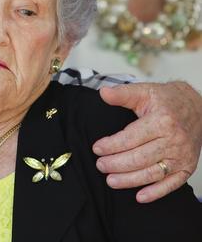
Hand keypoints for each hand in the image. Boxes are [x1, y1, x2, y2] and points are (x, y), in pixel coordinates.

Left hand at [93, 81, 201, 202]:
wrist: (198, 108)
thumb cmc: (167, 100)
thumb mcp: (144, 91)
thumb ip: (122, 93)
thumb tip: (103, 92)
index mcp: (162, 121)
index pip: (131, 138)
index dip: (111, 145)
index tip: (97, 148)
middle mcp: (174, 140)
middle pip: (140, 158)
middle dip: (116, 164)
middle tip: (100, 166)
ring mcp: (182, 156)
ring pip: (152, 173)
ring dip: (130, 180)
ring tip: (111, 180)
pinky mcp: (188, 167)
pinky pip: (172, 184)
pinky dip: (156, 192)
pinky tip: (140, 196)